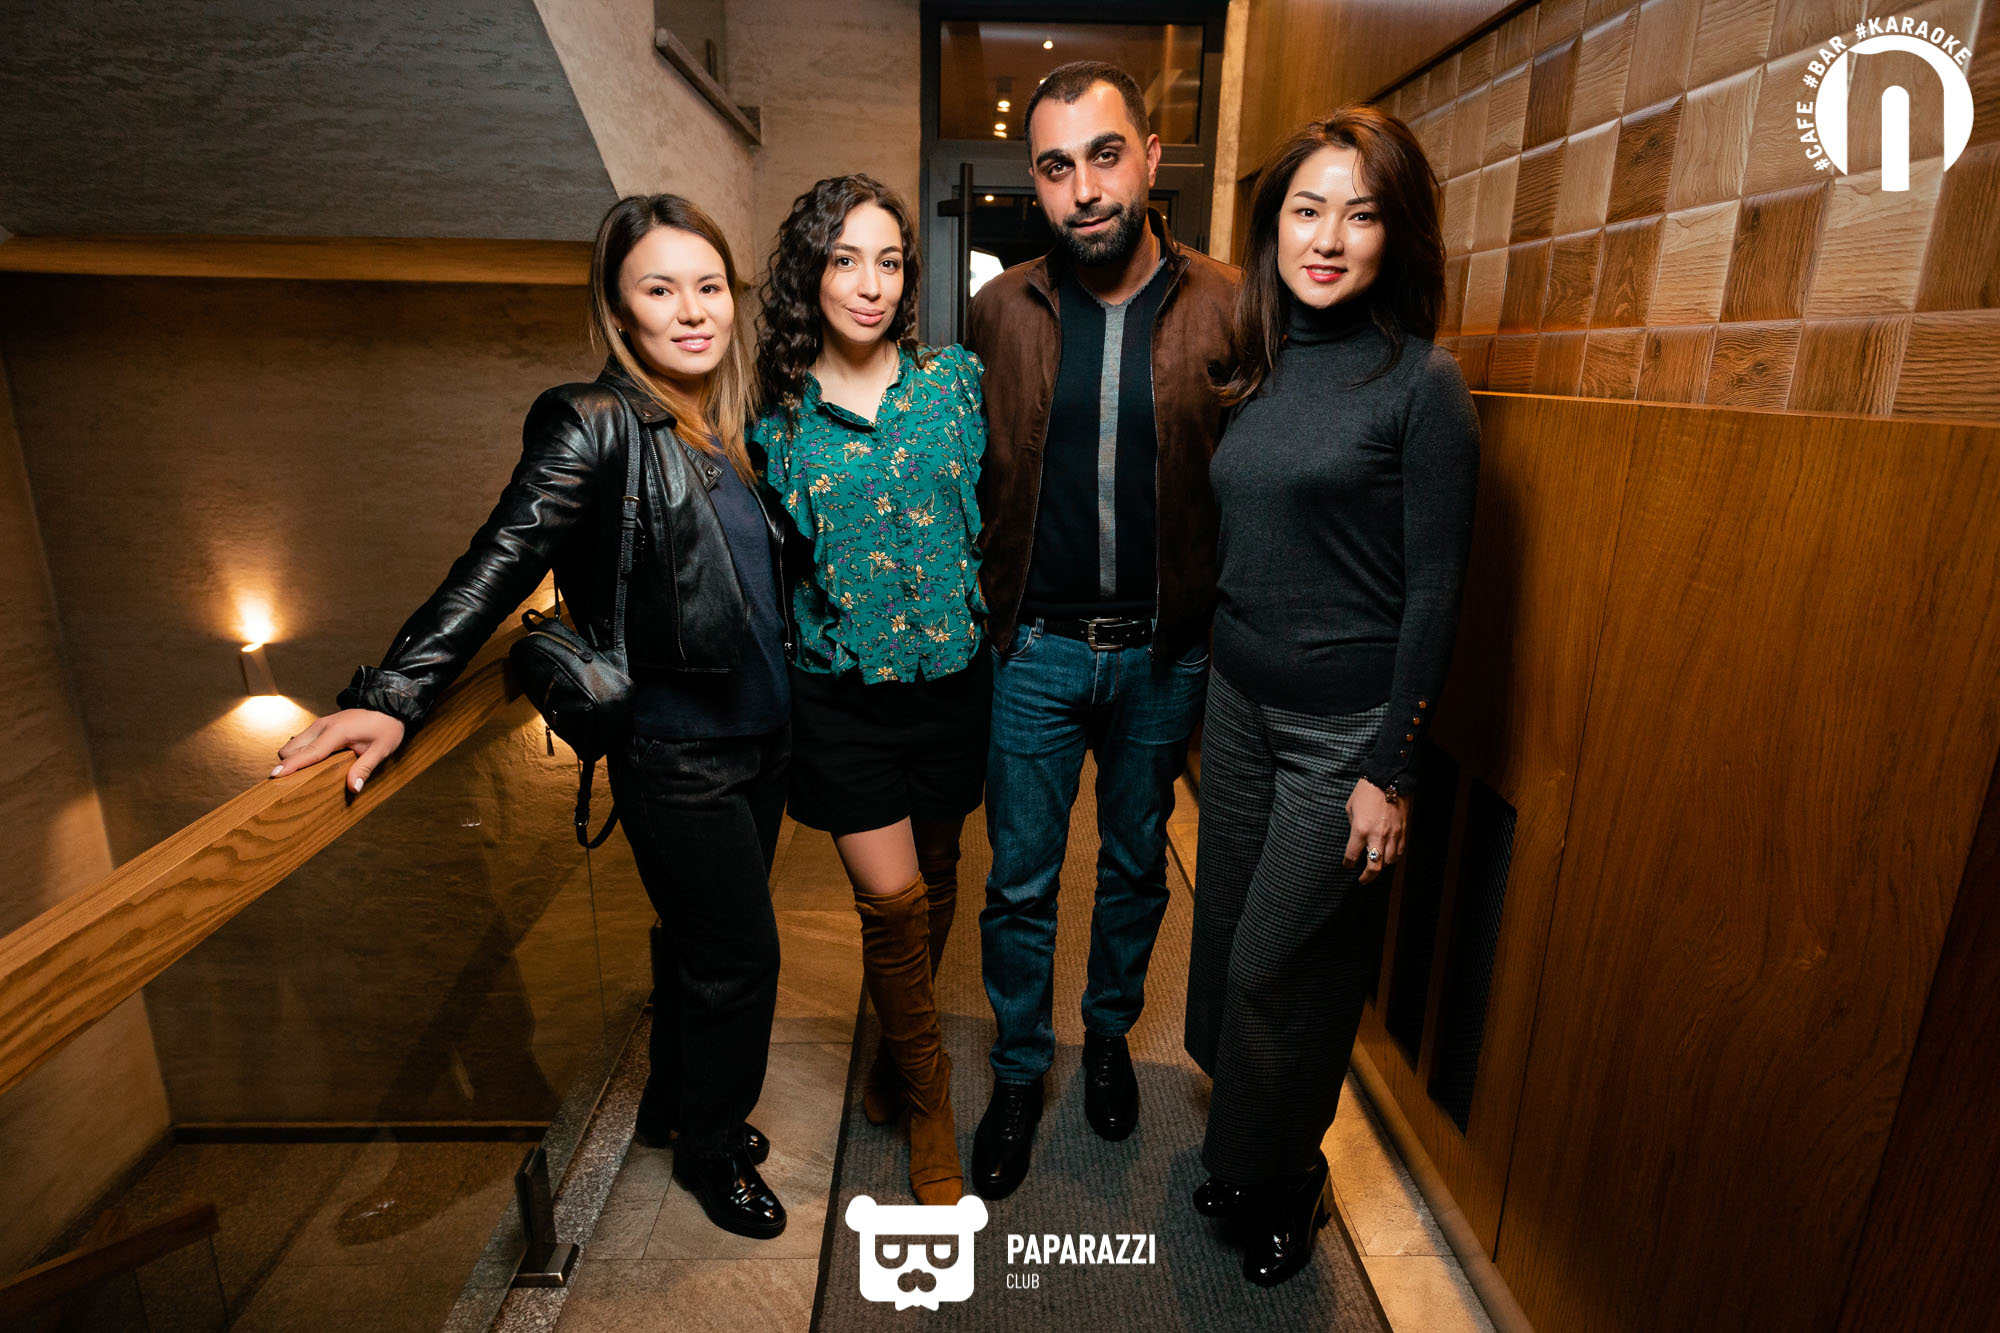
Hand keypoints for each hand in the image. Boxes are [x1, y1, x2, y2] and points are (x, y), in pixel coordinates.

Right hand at [271, 709, 406, 794]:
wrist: (388, 706)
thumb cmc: (386, 727)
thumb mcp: (381, 750)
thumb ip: (364, 768)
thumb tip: (353, 788)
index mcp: (336, 732)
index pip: (309, 752)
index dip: (291, 766)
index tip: (275, 777)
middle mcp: (322, 726)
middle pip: (290, 748)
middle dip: (288, 765)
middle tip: (291, 784)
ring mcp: (319, 724)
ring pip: (292, 744)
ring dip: (292, 759)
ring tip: (300, 777)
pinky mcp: (320, 726)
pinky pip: (301, 741)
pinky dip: (299, 753)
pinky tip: (311, 765)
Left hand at [1343, 778, 1405, 884]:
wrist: (1389, 778)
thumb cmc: (1366, 791)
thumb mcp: (1351, 807)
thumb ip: (1352, 825)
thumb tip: (1356, 837)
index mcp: (1360, 830)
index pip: (1352, 856)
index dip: (1348, 863)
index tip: (1347, 865)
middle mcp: (1377, 836)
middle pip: (1374, 867)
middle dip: (1367, 877)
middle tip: (1362, 880)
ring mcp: (1392, 835)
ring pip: (1389, 862)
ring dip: (1381, 866)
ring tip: (1375, 865)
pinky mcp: (1403, 831)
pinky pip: (1399, 851)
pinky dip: (1393, 857)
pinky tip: (1388, 856)